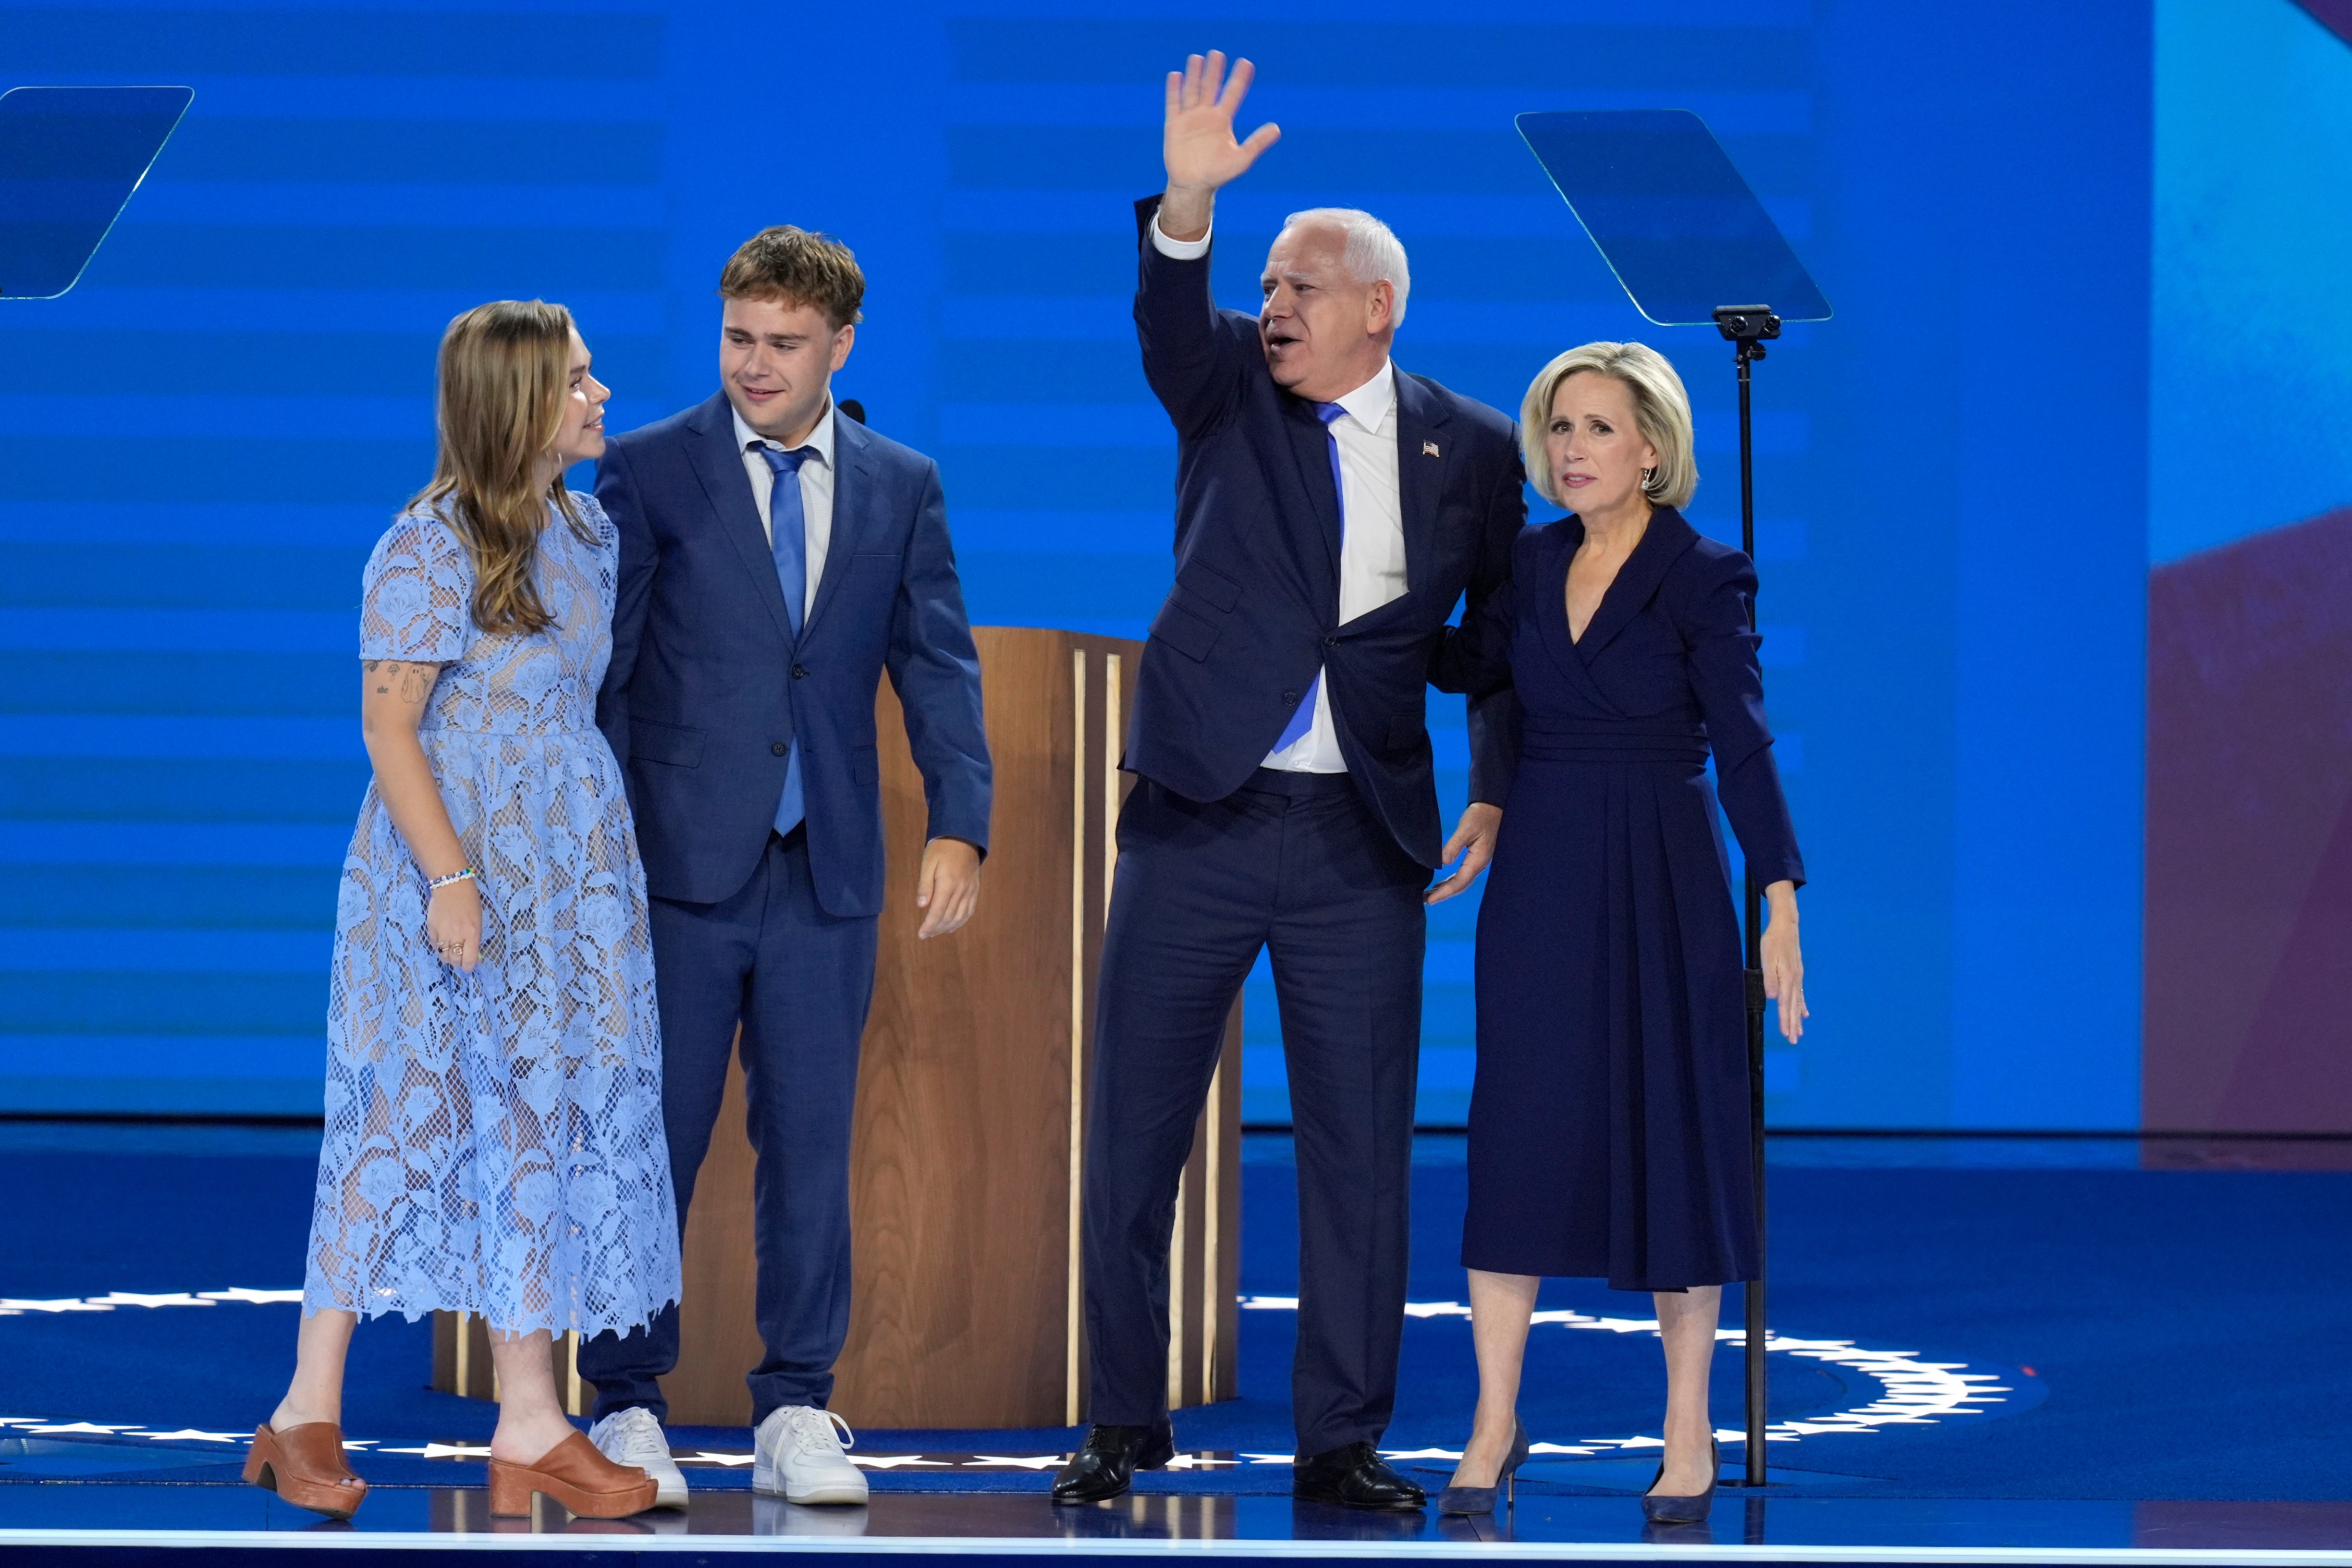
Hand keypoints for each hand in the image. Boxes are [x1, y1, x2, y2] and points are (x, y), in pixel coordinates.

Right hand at [426, 878, 481, 972]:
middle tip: (461, 959)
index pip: (468, 959)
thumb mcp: (478, 920)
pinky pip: (435, 945)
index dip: (468, 967)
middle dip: (458, 963)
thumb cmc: (469, 901)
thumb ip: (475, 938)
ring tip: (452, 952)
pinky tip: (444, 943)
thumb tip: (474, 956)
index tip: (469, 967)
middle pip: (455, 960)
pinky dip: (439, 948)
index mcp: (472, 933)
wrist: (451, 885)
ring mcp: (442, 932)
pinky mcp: (431, 928)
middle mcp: (457, 934)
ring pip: (443, 956)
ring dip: (448, 957)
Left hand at [915, 837, 981, 938]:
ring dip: (947, 927)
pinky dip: (961, 921)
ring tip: (936, 932)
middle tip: (926, 935)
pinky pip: (970, 910)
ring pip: (960, 916)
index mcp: (948, 884)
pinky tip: (952, 926)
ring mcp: (970, 891)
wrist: (963, 837)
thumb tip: (921, 905)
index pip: (938, 911)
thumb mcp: (928, 863)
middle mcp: (961, 890)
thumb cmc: (941, 849)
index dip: (929, 925)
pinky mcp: (974, 889)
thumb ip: (925, 885)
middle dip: (936, 928)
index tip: (921, 935)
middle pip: (949, 916)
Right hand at [1161, 51, 1279, 232]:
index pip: (1233, 94)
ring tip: (1197, 58)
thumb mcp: (1242, 159)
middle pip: (1211, 87)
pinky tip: (1176, 75)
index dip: (1239, 79)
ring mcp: (1190, 119)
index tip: (1246, 63)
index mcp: (1223, 120)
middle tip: (1218, 54)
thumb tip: (1277, 128)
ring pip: (1192, 91)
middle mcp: (1207, 115)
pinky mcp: (1174, 125)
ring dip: (1195, 75)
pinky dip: (1174, 90)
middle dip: (1214, 71)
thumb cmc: (1219, 173)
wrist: (1194, 185)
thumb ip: (1257, 143)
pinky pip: (1174, 104)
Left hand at [1425, 803, 1501, 903]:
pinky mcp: (1475, 858)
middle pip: (1460, 886)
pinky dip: (1450, 881)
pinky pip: (1462, 875)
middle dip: (1444, 895)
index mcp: (1478, 860)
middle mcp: (1479, 865)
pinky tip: (1441, 883)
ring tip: (1430, 895)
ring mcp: (1477, 862)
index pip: (1459, 882)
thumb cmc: (1480, 816)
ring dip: (1446, 889)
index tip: (1430, 899)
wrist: (1491, 807)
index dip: (1444, 892)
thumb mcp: (1465, 829)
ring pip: (1461, 882)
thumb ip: (1454, 846)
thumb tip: (1442, 863)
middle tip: (1426, 901)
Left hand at [1761, 881, 1804, 1041]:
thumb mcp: (1767, 959)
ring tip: (1798, 1032)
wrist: (1786, 927)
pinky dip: (1802, 1006)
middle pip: (1793, 1007)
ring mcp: (1797, 978)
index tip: (1786, 1034)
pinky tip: (1804, 1013)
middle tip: (1793, 1040)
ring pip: (1798, 1003)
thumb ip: (1770, 979)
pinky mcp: (1797, 974)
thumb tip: (1772, 997)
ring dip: (1797, 1018)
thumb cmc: (1773, 942)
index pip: (1785, 1005)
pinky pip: (1800, 994)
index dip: (1785, 1021)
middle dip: (1793, 1025)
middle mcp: (1794, 981)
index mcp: (1787, 979)